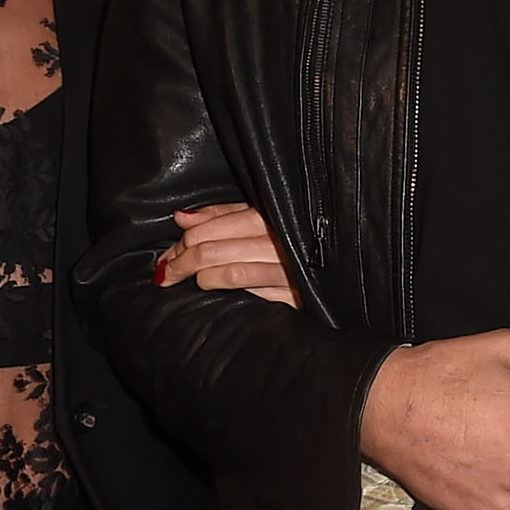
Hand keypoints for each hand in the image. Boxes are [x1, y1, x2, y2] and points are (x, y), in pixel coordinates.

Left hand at [155, 202, 297, 306]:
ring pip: (226, 272)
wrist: (341, 267)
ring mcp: (286, 269)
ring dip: (199, 278)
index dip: (181, 242)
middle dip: (180, 262)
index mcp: (269, 214)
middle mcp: (279, 239)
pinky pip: (247, 292)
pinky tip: (213, 291)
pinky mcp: (293, 296)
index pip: (208, 227)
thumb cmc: (296, 237)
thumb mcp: (260, 214)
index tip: (169, 254)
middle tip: (167, 273)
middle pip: (211, 249)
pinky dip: (222, 291)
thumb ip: (221, 215)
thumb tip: (182, 218)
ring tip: (187, 281)